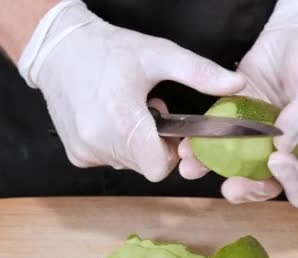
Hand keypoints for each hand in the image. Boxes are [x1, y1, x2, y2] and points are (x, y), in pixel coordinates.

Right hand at [18, 0, 245, 181]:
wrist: (59, 50)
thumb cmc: (108, 49)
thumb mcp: (159, 54)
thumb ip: (200, 73)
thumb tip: (238, 85)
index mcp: (123, 122)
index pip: (159, 168)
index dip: (170, 153)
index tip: (168, 128)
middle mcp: (100, 143)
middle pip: (145, 166)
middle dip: (154, 145)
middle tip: (149, 111)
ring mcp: (85, 152)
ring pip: (128, 164)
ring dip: (135, 144)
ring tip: (127, 110)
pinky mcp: (76, 154)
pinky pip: (108, 159)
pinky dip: (114, 145)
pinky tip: (109, 118)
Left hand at [178, 0, 297, 206]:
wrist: (294, 34)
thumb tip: (284, 144)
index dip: (291, 183)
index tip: (276, 160)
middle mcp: (285, 151)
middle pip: (268, 186)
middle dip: (249, 189)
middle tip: (232, 185)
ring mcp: (257, 140)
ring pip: (237, 169)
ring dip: (215, 173)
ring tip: (195, 167)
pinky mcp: (235, 123)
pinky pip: (217, 143)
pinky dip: (201, 148)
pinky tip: (188, 145)